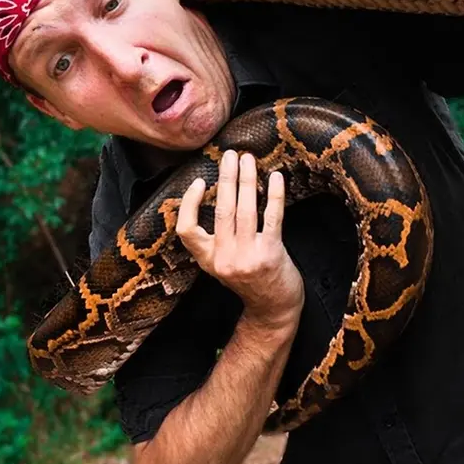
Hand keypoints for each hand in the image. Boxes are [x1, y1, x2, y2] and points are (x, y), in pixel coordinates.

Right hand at [176, 149, 303, 327]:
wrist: (273, 309)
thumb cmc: (250, 281)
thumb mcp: (223, 264)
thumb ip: (216, 239)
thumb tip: (214, 196)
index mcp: (208, 260)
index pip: (186, 230)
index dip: (189, 204)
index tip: (198, 182)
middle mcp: (225, 258)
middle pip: (221, 210)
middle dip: (226, 178)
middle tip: (229, 154)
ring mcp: (248, 257)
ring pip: (245, 210)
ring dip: (247, 180)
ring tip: (248, 159)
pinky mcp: (271, 254)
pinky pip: (272, 217)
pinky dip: (274, 195)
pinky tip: (276, 177)